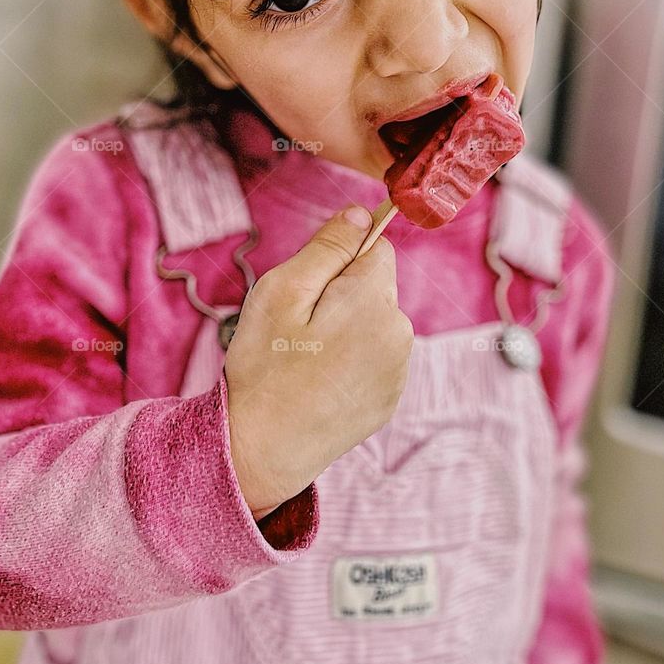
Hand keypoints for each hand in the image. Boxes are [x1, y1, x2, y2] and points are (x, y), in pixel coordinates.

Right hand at [224, 205, 413, 519]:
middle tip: (299, 328)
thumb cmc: (265, 367)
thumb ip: (328, 246)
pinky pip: (375, 356)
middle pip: (376, 285)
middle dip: (342, 294)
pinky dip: (352, 360)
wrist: (263, 450)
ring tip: (307, 359)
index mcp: (375, 300)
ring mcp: (399, 370)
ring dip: (348, 327)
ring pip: (375, 320)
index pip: (376, 248)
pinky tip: (320, 382)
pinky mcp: (390, 398)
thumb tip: (363, 213)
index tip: (308, 290)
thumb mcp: (282, 291)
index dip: (338, 260)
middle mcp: (400, 333)